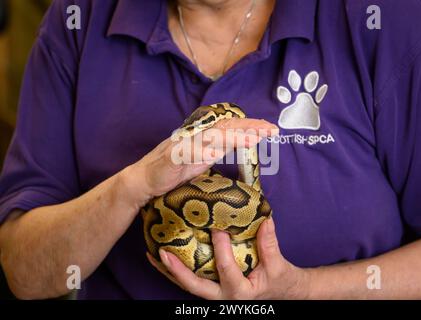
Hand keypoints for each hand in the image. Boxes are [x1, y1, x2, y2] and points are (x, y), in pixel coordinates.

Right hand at [120, 118, 277, 206]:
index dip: (250, 127)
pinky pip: (187, 153)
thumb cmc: (173, 172)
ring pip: (210, 137)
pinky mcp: (170, 158)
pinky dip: (200, 152)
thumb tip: (237, 144)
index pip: (231, 128)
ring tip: (252, 140)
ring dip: (232, 137)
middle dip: (249, 128)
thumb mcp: (201, 160)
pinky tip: (214, 153)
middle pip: (225, 128)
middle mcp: (195, 137)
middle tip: (270, 130)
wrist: (144, 181)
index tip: (270, 129)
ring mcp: (183, 145)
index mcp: (204, 138)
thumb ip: (217, 150)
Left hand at [147, 218, 310, 299]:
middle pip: (195, 286)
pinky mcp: (213, 289)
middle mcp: (224, 297)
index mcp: (241, 292)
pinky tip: (166, 258)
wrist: (283, 294)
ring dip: (171, 271)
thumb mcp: (278, 264)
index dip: (221, 247)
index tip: (216, 227)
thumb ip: (269, 242)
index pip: (226, 268)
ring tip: (155, 255)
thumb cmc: (280, 281)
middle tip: (164, 254)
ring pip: (190, 286)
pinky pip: (193, 282)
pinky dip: (179, 271)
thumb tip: (265, 218)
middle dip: (178, 270)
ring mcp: (216, 295)